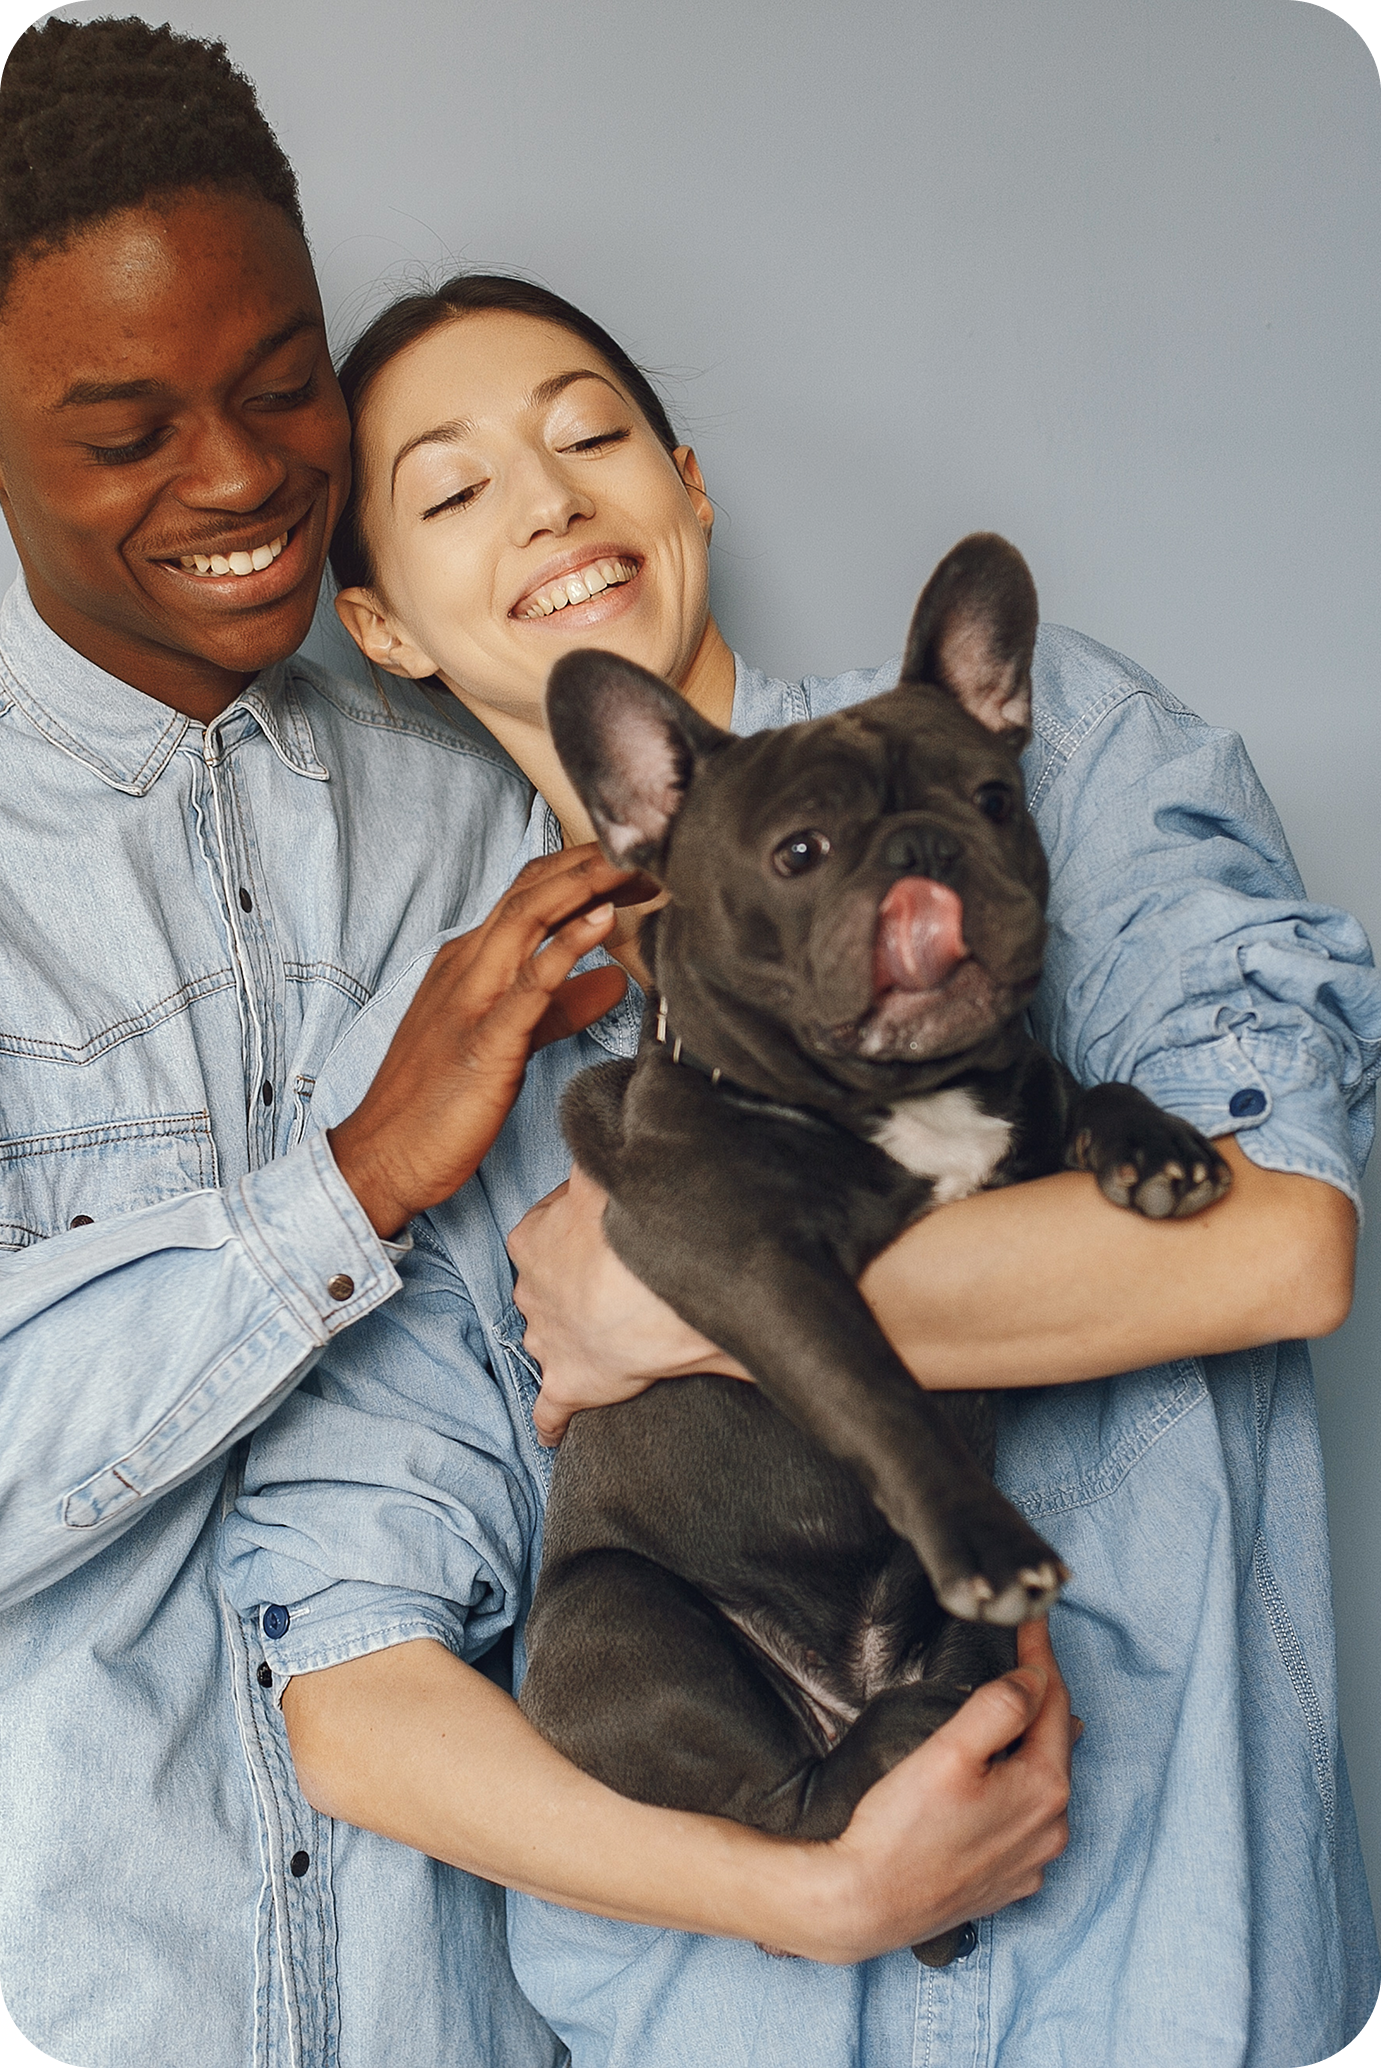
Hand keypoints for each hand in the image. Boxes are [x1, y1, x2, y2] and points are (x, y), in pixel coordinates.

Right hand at [330, 846, 653, 1237]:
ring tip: (631, 868)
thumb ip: (560, 1006)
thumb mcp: (508, 1040)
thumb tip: (615, 982)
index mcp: (469, 962)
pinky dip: (567, 947)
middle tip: (649, 855)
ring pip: (527, 918)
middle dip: (591, 865)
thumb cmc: (438, 1103)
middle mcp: (467, 966)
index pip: (528, 894)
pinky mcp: (483, 1041)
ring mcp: (471, 999)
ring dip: (584, 886)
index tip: (633, 867)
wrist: (384, 1157)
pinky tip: (604, 922)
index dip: (582, 872)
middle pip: (532, 892)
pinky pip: (528, 983)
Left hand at [508, 1163, 749, 1443]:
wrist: (652, 1288)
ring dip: (571, 1340)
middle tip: (620, 1282)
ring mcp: (546, 1340)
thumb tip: (605, 1118)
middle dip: (573, 1286)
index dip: (577, 1231)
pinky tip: (556, 1431)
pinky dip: (553, 1420)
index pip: (546, 1229)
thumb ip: (601, 1148)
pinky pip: (550, 1409)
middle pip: (544, 1285)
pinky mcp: (568, 1386)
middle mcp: (530, 1289)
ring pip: (546, 1339)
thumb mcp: (609, 1168)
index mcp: (534, 1238)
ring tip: (611, 1339)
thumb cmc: (633, 1223)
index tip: (607, 1232)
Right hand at [821, 1618, 1077, 1960]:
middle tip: (1024, 1654)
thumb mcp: (949, 1752)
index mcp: (1044, 1790)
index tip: (1032, 1617)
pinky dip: (1015, 1790)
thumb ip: (1000, 1707)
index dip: (1041, 1654)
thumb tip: (1034, 1678)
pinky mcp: (1006, 1884)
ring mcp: (1030, 1863)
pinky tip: (994, 1781)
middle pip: (1053, 1744)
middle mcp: (1051, 1830)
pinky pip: (1023, 1823)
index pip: (1055, 1702)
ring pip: (1040, 1785)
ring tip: (1012, 1708)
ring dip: (1029, 1745)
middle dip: (1040, 1698)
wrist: (862, 1906)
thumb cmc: (899, 1830)